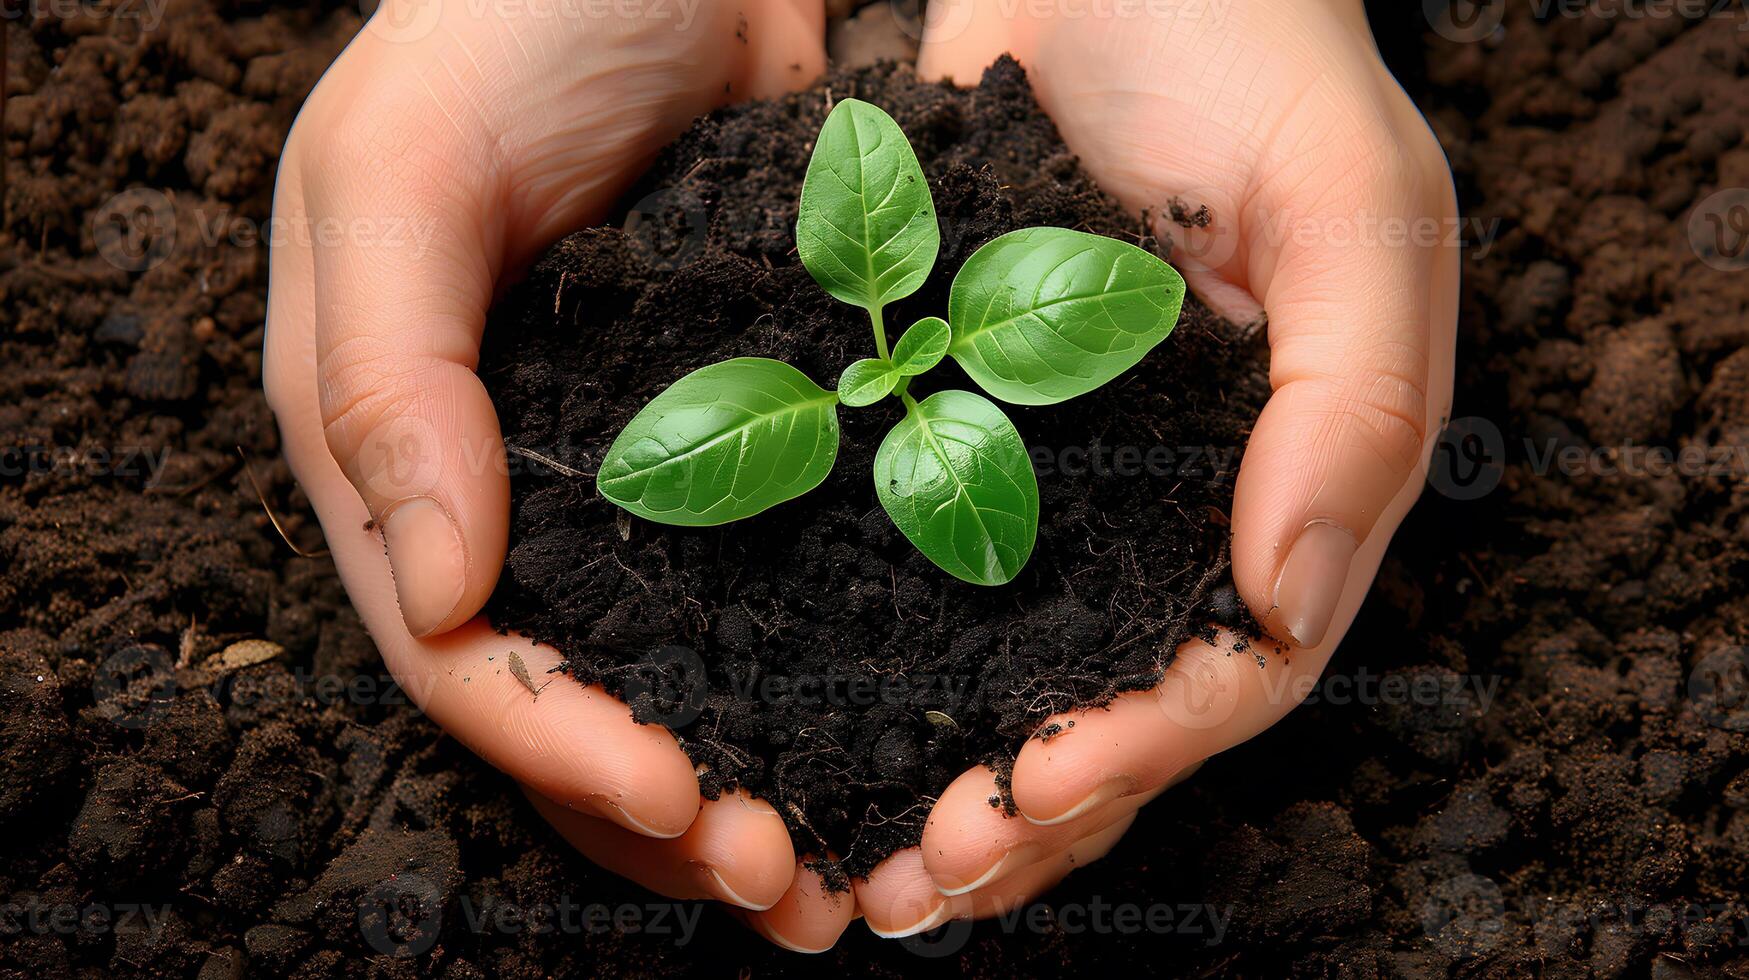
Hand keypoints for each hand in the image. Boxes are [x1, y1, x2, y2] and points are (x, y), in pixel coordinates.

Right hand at [262, 0, 856, 951]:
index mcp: (395, 444)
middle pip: (569, 694)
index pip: (456, 650)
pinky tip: (895, 723)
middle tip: (790, 884)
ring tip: (847, 859)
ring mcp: (634, 466)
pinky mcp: (745, 429)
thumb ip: (386, 374)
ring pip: (676, 663)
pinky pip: (772, 575)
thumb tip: (434, 598)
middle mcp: (511, 481)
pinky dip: (816, 665)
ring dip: (752, 769)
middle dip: (665, 811)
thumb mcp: (399, 169)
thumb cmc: (505, 19)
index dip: (557, 744)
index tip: (680, 802)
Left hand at [853, 0, 1457, 933]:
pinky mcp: (960, 428)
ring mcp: (1062, 477)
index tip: (1023, 798)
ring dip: (940, 775)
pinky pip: (922, 568)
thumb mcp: (1353, 204)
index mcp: (1290, 482)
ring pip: (1012, 668)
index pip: (1230, 672)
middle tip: (910, 884)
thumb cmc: (1255, 54)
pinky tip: (798, 715)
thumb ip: (1354, 403)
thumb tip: (1283, 605)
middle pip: (1114, 707)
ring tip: (853, 864)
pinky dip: (875, 660)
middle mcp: (1176, 507)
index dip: (1135, 753)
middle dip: (1024, 813)